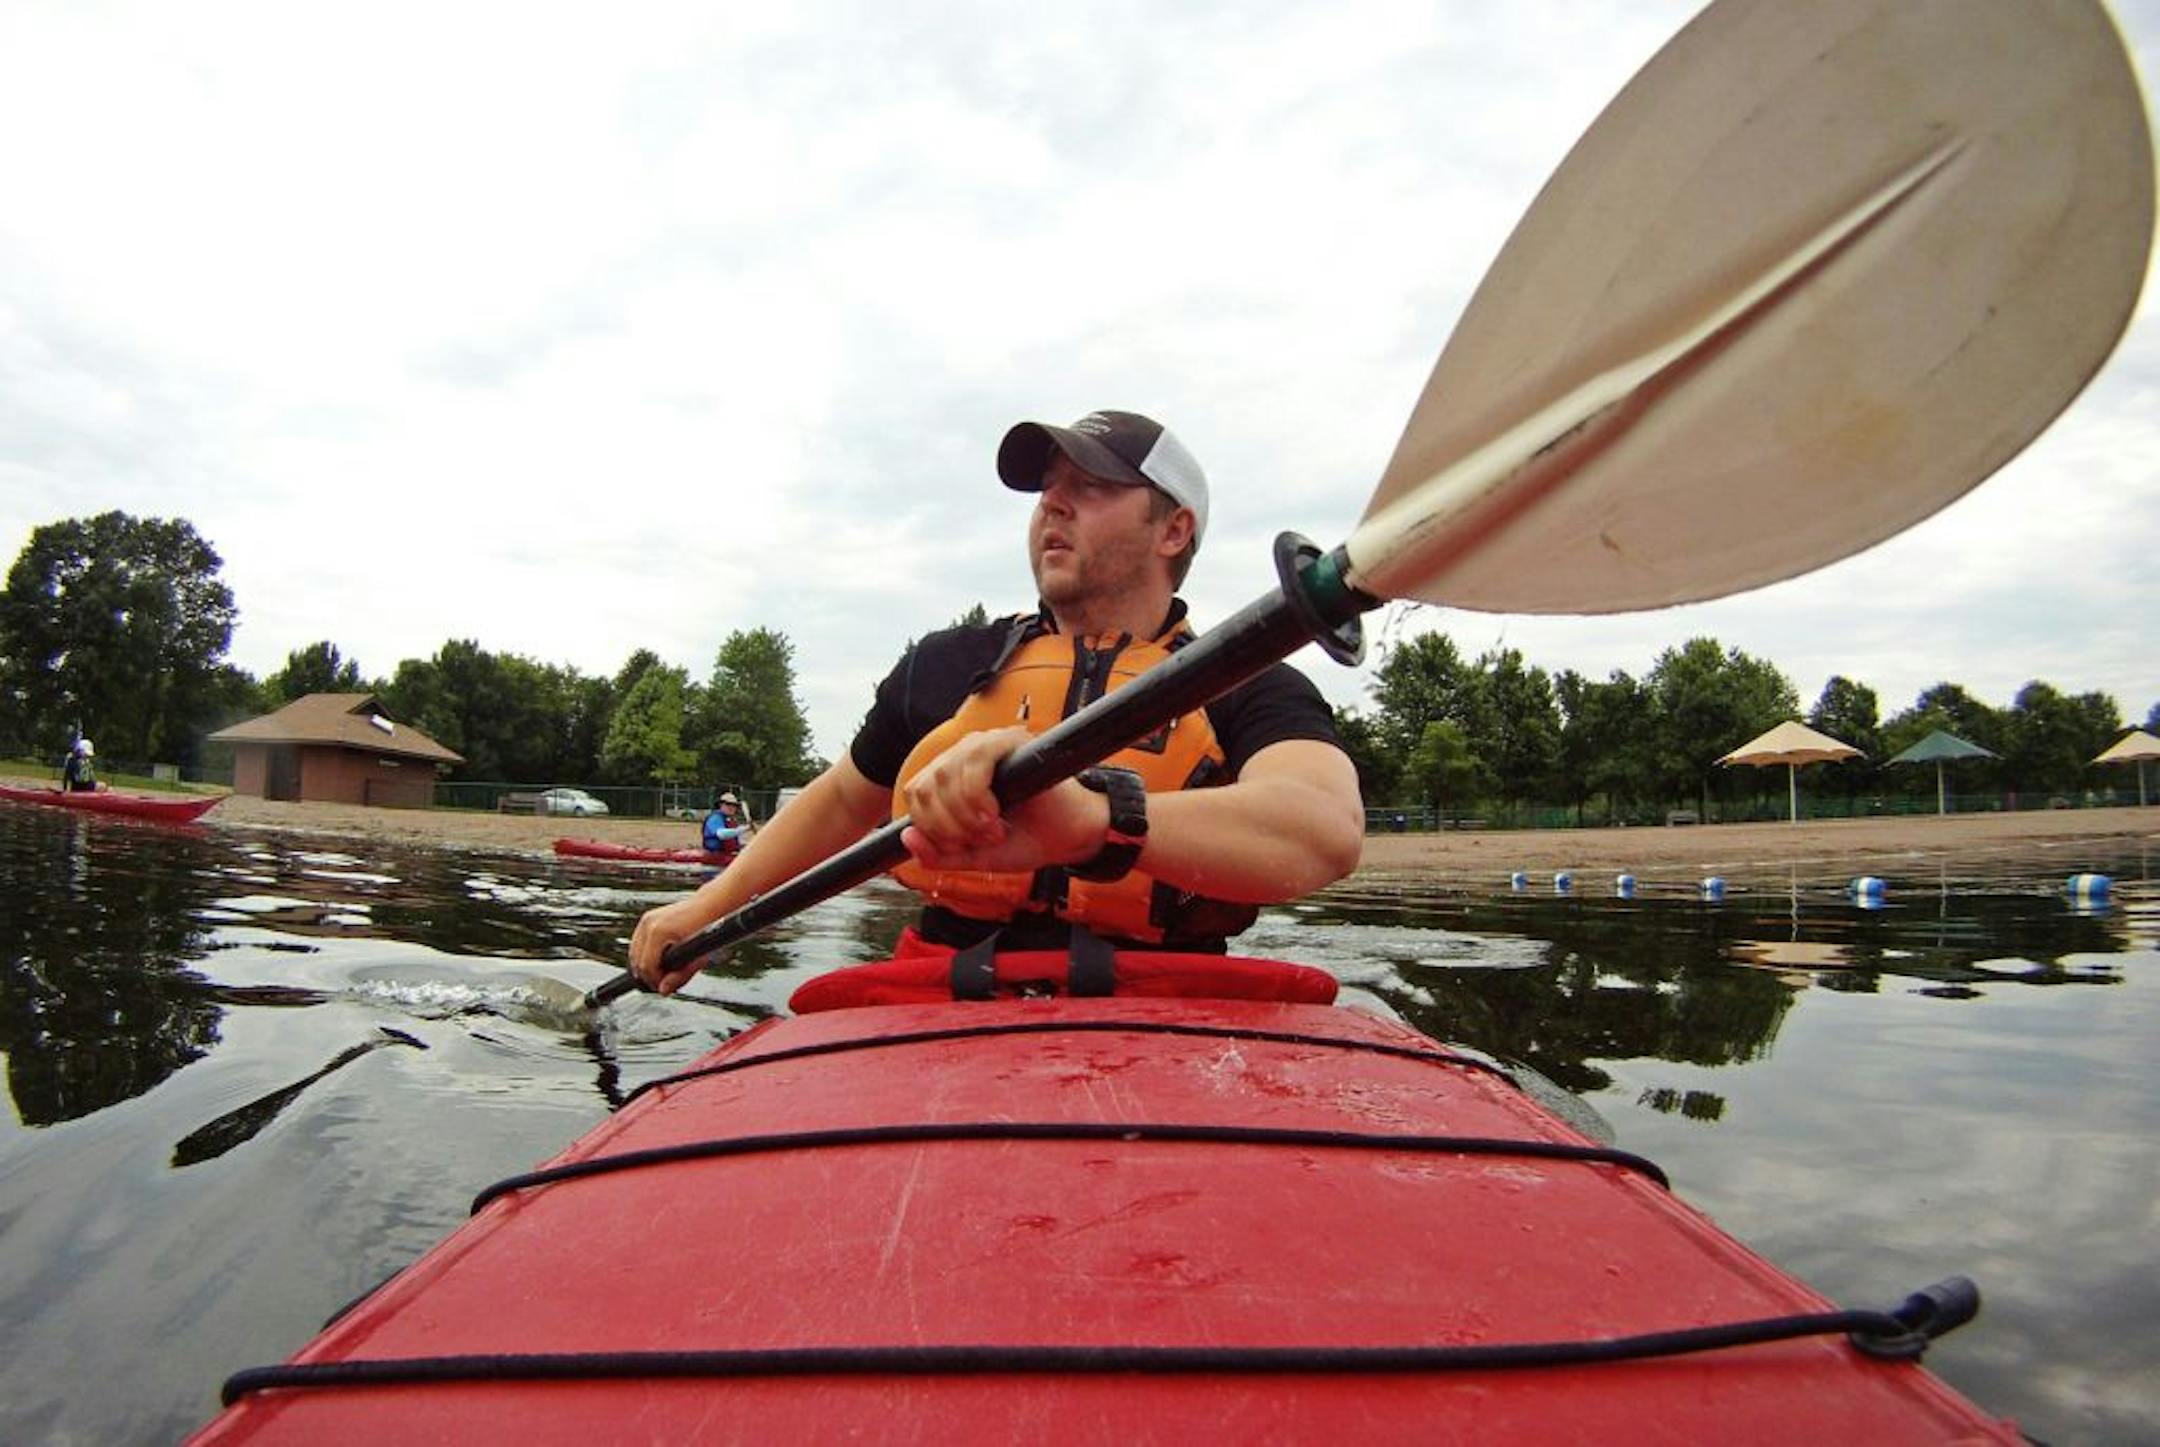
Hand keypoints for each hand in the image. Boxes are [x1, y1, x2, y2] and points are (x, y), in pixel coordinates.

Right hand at [628, 896, 712, 995]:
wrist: (710, 905)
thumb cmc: (707, 928)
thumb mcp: (696, 957)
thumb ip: (680, 976)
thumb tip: (663, 990)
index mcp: (658, 932)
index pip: (646, 967)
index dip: (655, 981)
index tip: (665, 986)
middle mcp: (648, 924)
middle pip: (637, 961)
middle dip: (648, 976)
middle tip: (663, 983)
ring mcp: (646, 919)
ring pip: (634, 953)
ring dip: (644, 966)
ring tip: (661, 973)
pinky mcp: (647, 918)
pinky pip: (638, 943)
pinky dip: (644, 955)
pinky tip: (658, 961)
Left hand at [899, 725, 1109, 873]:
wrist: (1068, 838)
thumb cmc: (1025, 841)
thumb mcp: (972, 856)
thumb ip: (937, 854)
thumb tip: (907, 837)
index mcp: (952, 779)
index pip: (916, 794)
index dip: (930, 827)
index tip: (960, 846)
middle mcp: (964, 757)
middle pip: (926, 785)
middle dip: (947, 824)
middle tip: (980, 840)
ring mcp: (987, 745)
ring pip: (945, 772)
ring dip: (964, 813)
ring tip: (992, 829)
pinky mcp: (1010, 741)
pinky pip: (975, 759)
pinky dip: (978, 794)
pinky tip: (995, 812)